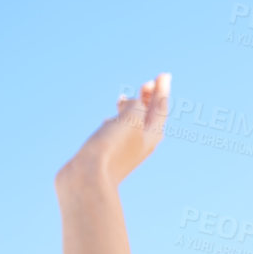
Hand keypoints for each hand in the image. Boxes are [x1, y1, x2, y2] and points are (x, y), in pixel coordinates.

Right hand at [56, 73, 171, 191]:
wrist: (89, 179)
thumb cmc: (112, 147)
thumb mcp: (131, 118)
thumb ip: (137, 105)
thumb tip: (132, 104)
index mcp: (153, 134)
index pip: (161, 107)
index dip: (162, 90)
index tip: (163, 75)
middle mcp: (141, 142)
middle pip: (149, 115)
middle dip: (149, 98)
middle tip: (148, 83)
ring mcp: (124, 148)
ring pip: (131, 124)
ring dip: (130, 109)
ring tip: (125, 97)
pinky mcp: (107, 152)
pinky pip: (116, 133)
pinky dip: (115, 121)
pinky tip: (109, 119)